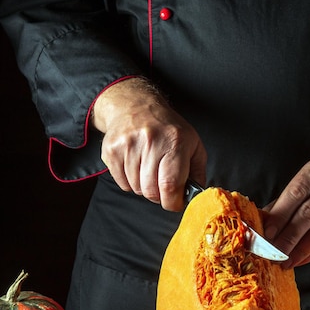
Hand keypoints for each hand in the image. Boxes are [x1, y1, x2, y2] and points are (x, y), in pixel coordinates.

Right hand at [92, 77, 206, 210]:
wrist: (135, 106)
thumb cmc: (167, 128)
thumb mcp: (192, 144)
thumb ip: (198, 172)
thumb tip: (196, 196)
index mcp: (174, 141)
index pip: (170, 184)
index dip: (173, 202)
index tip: (175, 203)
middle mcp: (150, 141)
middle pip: (151, 191)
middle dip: (159, 196)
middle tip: (162, 186)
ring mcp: (128, 145)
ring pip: (136, 188)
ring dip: (144, 187)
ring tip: (149, 170)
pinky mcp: (111, 150)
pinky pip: (122, 183)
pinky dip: (130, 182)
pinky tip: (136, 167)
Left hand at [263, 154, 309, 267]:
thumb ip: (286, 202)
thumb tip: (262, 222)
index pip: (295, 193)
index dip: (280, 215)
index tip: (267, 234)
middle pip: (308, 213)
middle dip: (288, 237)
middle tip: (272, 253)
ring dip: (301, 249)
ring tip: (285, 261)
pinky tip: (301, 259)